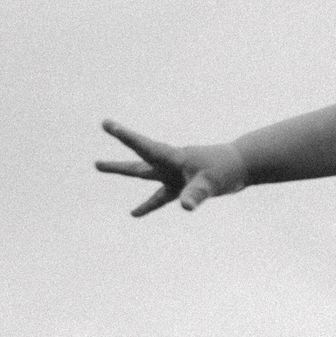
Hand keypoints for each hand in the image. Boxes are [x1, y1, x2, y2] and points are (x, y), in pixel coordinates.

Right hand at [95, 120, 246, 215]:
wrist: (243, 165)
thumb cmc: (226, 170)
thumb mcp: (211, 183)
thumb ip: (197, 193)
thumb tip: (185, 206)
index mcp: (173, 158)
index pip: (145, 146)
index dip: (126, 136)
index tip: (107, 123)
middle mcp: (169, 164)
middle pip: (138, 162)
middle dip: (116, 159)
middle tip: (93, 156)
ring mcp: (174, 174)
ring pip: (144, 175)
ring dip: (123, 171)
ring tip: (99, 164)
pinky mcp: (182, 184)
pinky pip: (160, 197)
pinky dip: (148, 205)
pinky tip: (134, 213)